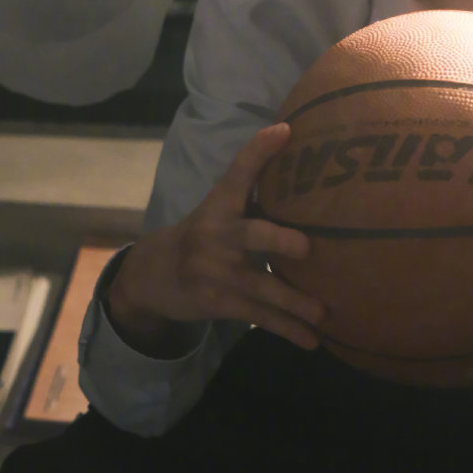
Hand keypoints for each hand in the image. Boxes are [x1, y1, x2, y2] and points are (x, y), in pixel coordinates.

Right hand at [108, 123, 324, 354]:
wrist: (149, 276)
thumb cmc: (202, 235)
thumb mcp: (218, 208)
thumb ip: (251, 190)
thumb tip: (295, 149)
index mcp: (219, 205)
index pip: (238, 171)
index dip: (259, 151)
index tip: (284, 131)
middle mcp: (214, 235)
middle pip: (249, 234)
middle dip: (277, 241)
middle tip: (308, 248)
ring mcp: (213, 272)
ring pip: (259, 286)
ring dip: (293, 301)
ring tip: (323, 312)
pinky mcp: (216, 303)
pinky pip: (257, 316)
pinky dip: (286, 329)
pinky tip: (312, 341)